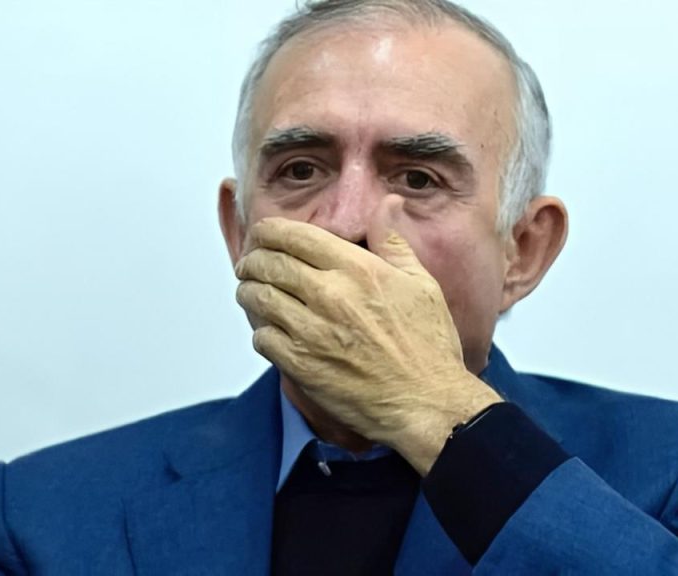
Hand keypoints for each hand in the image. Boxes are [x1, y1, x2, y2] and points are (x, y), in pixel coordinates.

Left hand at [234, 212, 500, 474]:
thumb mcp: (422, 284)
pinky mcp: (301, 365)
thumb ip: (394, 242)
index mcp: (358, 269)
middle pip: (269, 264)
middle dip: (253, 260)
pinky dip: (261, 331)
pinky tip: (271, 331)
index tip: (264, 234)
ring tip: (252, 292)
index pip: (295, 236)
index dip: (270, 231)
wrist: (427, 403)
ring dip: (250, 292)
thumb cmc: (428, 347)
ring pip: (258, 298)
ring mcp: (312, 332)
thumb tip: (387, 204)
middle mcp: (330, 295)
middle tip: (250, 264)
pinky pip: (262, 338)